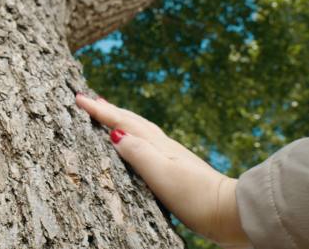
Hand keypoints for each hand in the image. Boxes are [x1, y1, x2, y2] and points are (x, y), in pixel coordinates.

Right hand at [76, 94, 249, 248]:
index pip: (122, 122)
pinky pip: (146, 144)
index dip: (99, 110)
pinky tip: (136, 145)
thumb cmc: (195, 196)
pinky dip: (134, 137)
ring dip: (122, 120)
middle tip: (90, 100)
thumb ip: (138, 153)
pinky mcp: (175, 169)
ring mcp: (171, 156)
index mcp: (156, 145)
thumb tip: (114, 133)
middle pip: (131, 120)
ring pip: (140, 130)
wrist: (229, 213)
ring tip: (109, 116)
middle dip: (109, 110)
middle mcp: (163, 145)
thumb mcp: (162, 174)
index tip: (79, 97)